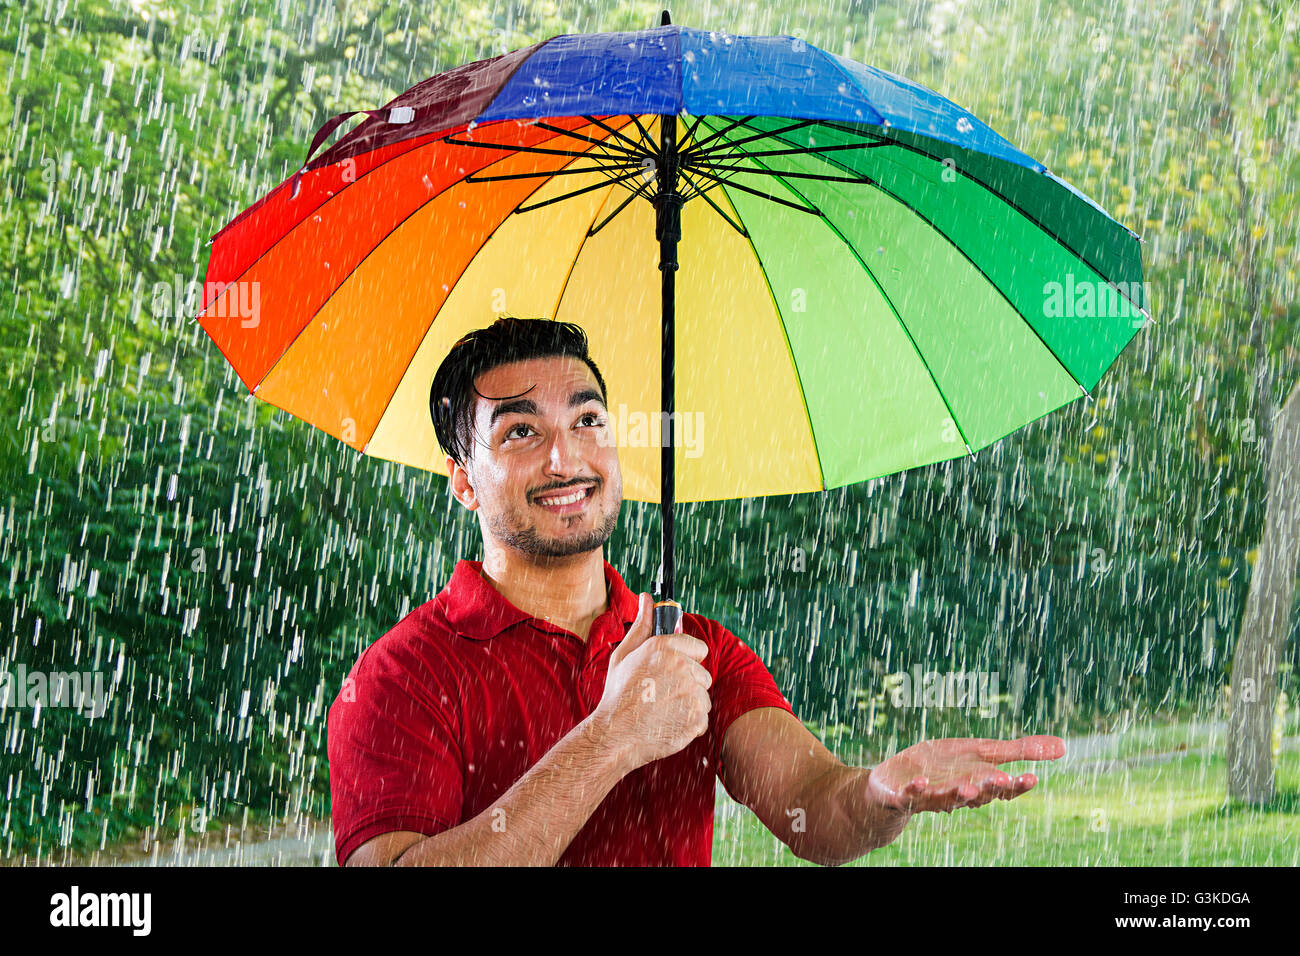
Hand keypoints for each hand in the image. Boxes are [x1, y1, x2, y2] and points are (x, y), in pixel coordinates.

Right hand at [589, 593, 712, 770]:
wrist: (615, 735)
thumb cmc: (618, 694)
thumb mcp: (624, 655)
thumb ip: (642, 625)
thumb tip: (647, 598)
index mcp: (664, 647)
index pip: (698, 648)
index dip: (686, 660)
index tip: (671, 672)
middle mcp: (681, 666)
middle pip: (702, 674)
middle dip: (688, 684)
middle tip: (662, 694)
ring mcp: (691, 693)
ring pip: (703, 697)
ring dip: (689, 704)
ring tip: (662, 710)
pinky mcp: (697, 718)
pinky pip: (702, 718)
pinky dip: (689, 723)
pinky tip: (668, 723)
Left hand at [866, 735, 1064, 836]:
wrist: (896, 783)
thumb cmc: (944, 768)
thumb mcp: (982, 754)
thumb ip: (1019, 751)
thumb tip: (1064, 746)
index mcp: (977, 784)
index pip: (1001, 789)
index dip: (1016, 786)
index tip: (1033, 778)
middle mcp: (957, 794)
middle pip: (977, 793)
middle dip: (989, 789)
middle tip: (1002, 781)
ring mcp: (929, 797)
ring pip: (947, 798)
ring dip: (958, 794)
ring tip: (968, 787)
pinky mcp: (903, 795)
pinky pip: (909, 795)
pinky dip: (915, 789)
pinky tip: (921, 781)